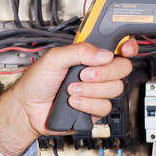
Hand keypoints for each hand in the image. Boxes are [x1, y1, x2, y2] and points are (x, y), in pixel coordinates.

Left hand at [0, 40, 138, 155]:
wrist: (28, 109)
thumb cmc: (37, 81)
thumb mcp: (54, 58)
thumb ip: (79, 51)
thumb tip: (104, 54)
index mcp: (89, 55)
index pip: (117, 47)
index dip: (127, 46)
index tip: (124, 49)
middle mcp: (96, 71)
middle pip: (122, 68)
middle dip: (103, 73)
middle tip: (83, 74)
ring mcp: (97, 91)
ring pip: (115, 89)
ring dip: (90, 90)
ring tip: (71, 90)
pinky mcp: (95, 109)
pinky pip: (105, 107)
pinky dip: (87, 104)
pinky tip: (73, 102)